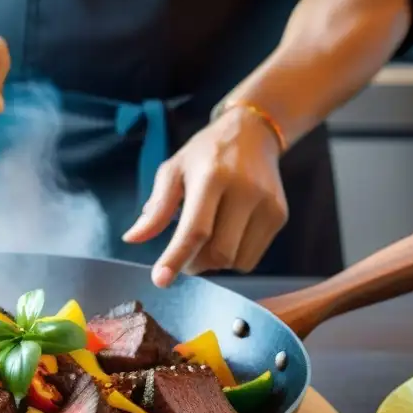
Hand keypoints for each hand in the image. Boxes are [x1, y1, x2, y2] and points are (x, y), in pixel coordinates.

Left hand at [122, 107, 288, 287]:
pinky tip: (226, 235)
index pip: (195, 230)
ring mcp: (267, 205)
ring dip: (214, 263)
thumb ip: (156, 207)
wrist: (254, 132)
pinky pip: (251, 257)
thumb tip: (132, 238)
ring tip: (206, 241)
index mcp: (213, 178)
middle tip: (183, 257)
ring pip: (236, 261)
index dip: (176, 258)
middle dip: (195, 264)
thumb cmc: (206, 154)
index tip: (160, 280)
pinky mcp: (279, 215)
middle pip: (218, 253)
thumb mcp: (174, 170)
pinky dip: (233, 258)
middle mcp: (245, 191)